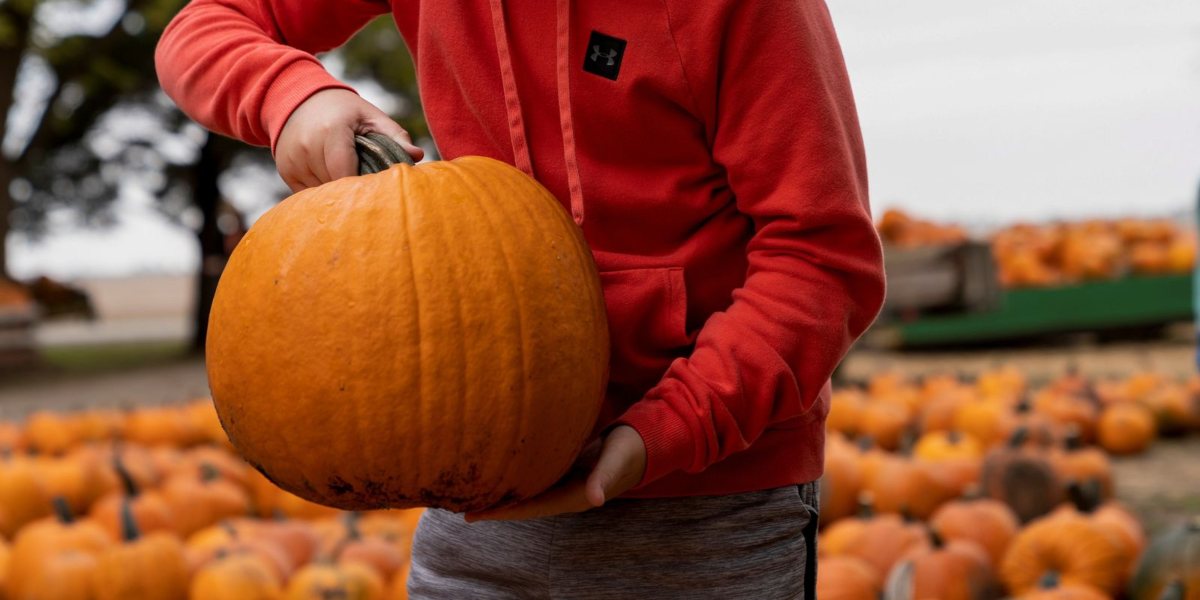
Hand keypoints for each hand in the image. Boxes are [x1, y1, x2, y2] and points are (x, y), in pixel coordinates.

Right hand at [275, 89, 423, 192]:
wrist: (298, 98)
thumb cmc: (342, 109)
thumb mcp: (370, 116)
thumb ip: (395, 136)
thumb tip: (418, 155)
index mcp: (331, 131)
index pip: (347, 174)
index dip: (364, 187)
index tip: (378, 190)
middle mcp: (307, 147)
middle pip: (335, 186)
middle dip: (353, 190)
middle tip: (368, 187)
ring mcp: (292, 160)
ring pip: (321, 193)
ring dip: (337, 192)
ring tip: (348, 179)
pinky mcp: (285, 169)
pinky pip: (307, 194)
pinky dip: (322, 191)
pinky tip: (331, 178)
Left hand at [464, 425, 646, 521]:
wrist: (642, 443)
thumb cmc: (630, 451)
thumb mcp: (618, 462)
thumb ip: (605, 479)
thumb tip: (595, 499)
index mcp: (574, 496)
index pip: (531, 508)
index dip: (502, 512)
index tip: (473, 514)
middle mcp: (564, 493)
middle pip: (522, 504)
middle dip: (493, 506)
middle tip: (458, 506)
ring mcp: (562, 482)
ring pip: (525, 491)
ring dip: (501, 493)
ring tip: (470, 492)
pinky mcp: (562, 468)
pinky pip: (533, 477)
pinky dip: (514, 478)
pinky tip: (497, 472)